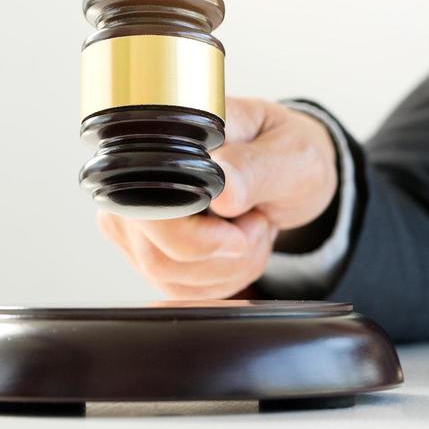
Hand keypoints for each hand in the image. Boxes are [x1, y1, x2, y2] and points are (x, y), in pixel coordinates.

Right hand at [97, 97, 338, 298]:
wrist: (294, 174)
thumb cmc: (289, 155)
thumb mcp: (292, 155)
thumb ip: (256, 168)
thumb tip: (222, 191)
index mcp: (163, 139)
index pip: (146, 205)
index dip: (198, 235)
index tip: (243, 228)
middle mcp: (135, 181)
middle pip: (157, 254)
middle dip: (224, 255)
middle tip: (258, 222)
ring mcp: (137, 220)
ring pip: (168, 277)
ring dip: (230, 268)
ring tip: (253, 228)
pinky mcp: (150, 251)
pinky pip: (180, 289)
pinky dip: (225, 279)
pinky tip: (242, 247)